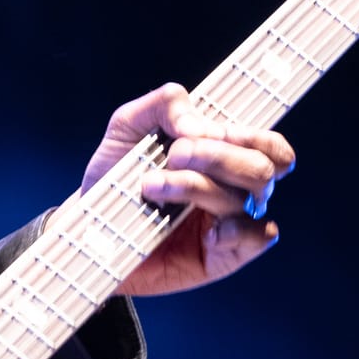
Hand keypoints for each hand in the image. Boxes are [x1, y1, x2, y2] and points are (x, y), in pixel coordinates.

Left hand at [82, 83, 295, 296]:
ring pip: (249, 199)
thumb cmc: (115, 176)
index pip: (267, 143)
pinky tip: (203, 232)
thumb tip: (197, 125)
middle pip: (262, 167)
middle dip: (216, 156)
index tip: (207, 132)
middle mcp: (234, 186)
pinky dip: (233, 230)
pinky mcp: (227, 254)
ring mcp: (232, 220)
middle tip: (173, 155)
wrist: (91, 228)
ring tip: (152, 186)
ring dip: (197, 187)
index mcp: (220, 153)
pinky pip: (258, 238)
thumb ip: (163, 105)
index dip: (251, 136)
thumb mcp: (128, 126)